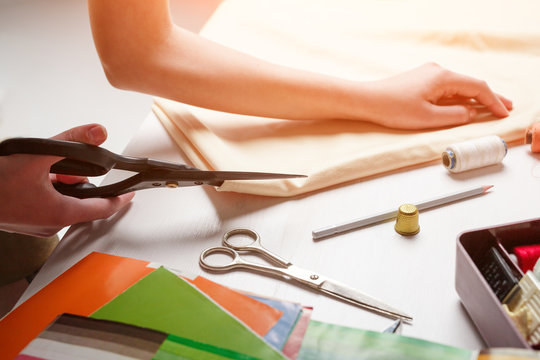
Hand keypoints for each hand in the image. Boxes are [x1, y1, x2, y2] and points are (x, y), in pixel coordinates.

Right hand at [0, 124, 134, 236]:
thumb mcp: (34, 155)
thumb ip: (70, 142)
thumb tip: (97, 133)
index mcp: (60, 214)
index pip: (103, 209)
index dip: (120, 201)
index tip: (131, 195)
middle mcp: (50, 224)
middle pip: (82, 201)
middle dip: (80, 180)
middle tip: (67, 165)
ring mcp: (36, 224)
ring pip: (63, 201)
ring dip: (61, 182)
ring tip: (45, 167)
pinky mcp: (24, 220)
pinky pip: (47, 203)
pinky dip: (48, 188)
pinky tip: (34, 174)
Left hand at [361, 63, 512, 128]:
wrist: (366, 100)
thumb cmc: (393, 108)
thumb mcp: (428, 118)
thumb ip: (454, 116)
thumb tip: (470, 113)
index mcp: (443, 78)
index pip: (477, 88)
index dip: (493, 101)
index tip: (503, 113)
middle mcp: (438, 71)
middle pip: (470, 85)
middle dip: (489, 97)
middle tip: (507, 107)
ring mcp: (429, 75)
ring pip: (459, 87)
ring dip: (474, 98)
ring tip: (491, 107)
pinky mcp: (421, 81)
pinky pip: (446, 89)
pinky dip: (459, 98)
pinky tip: (465, 105)